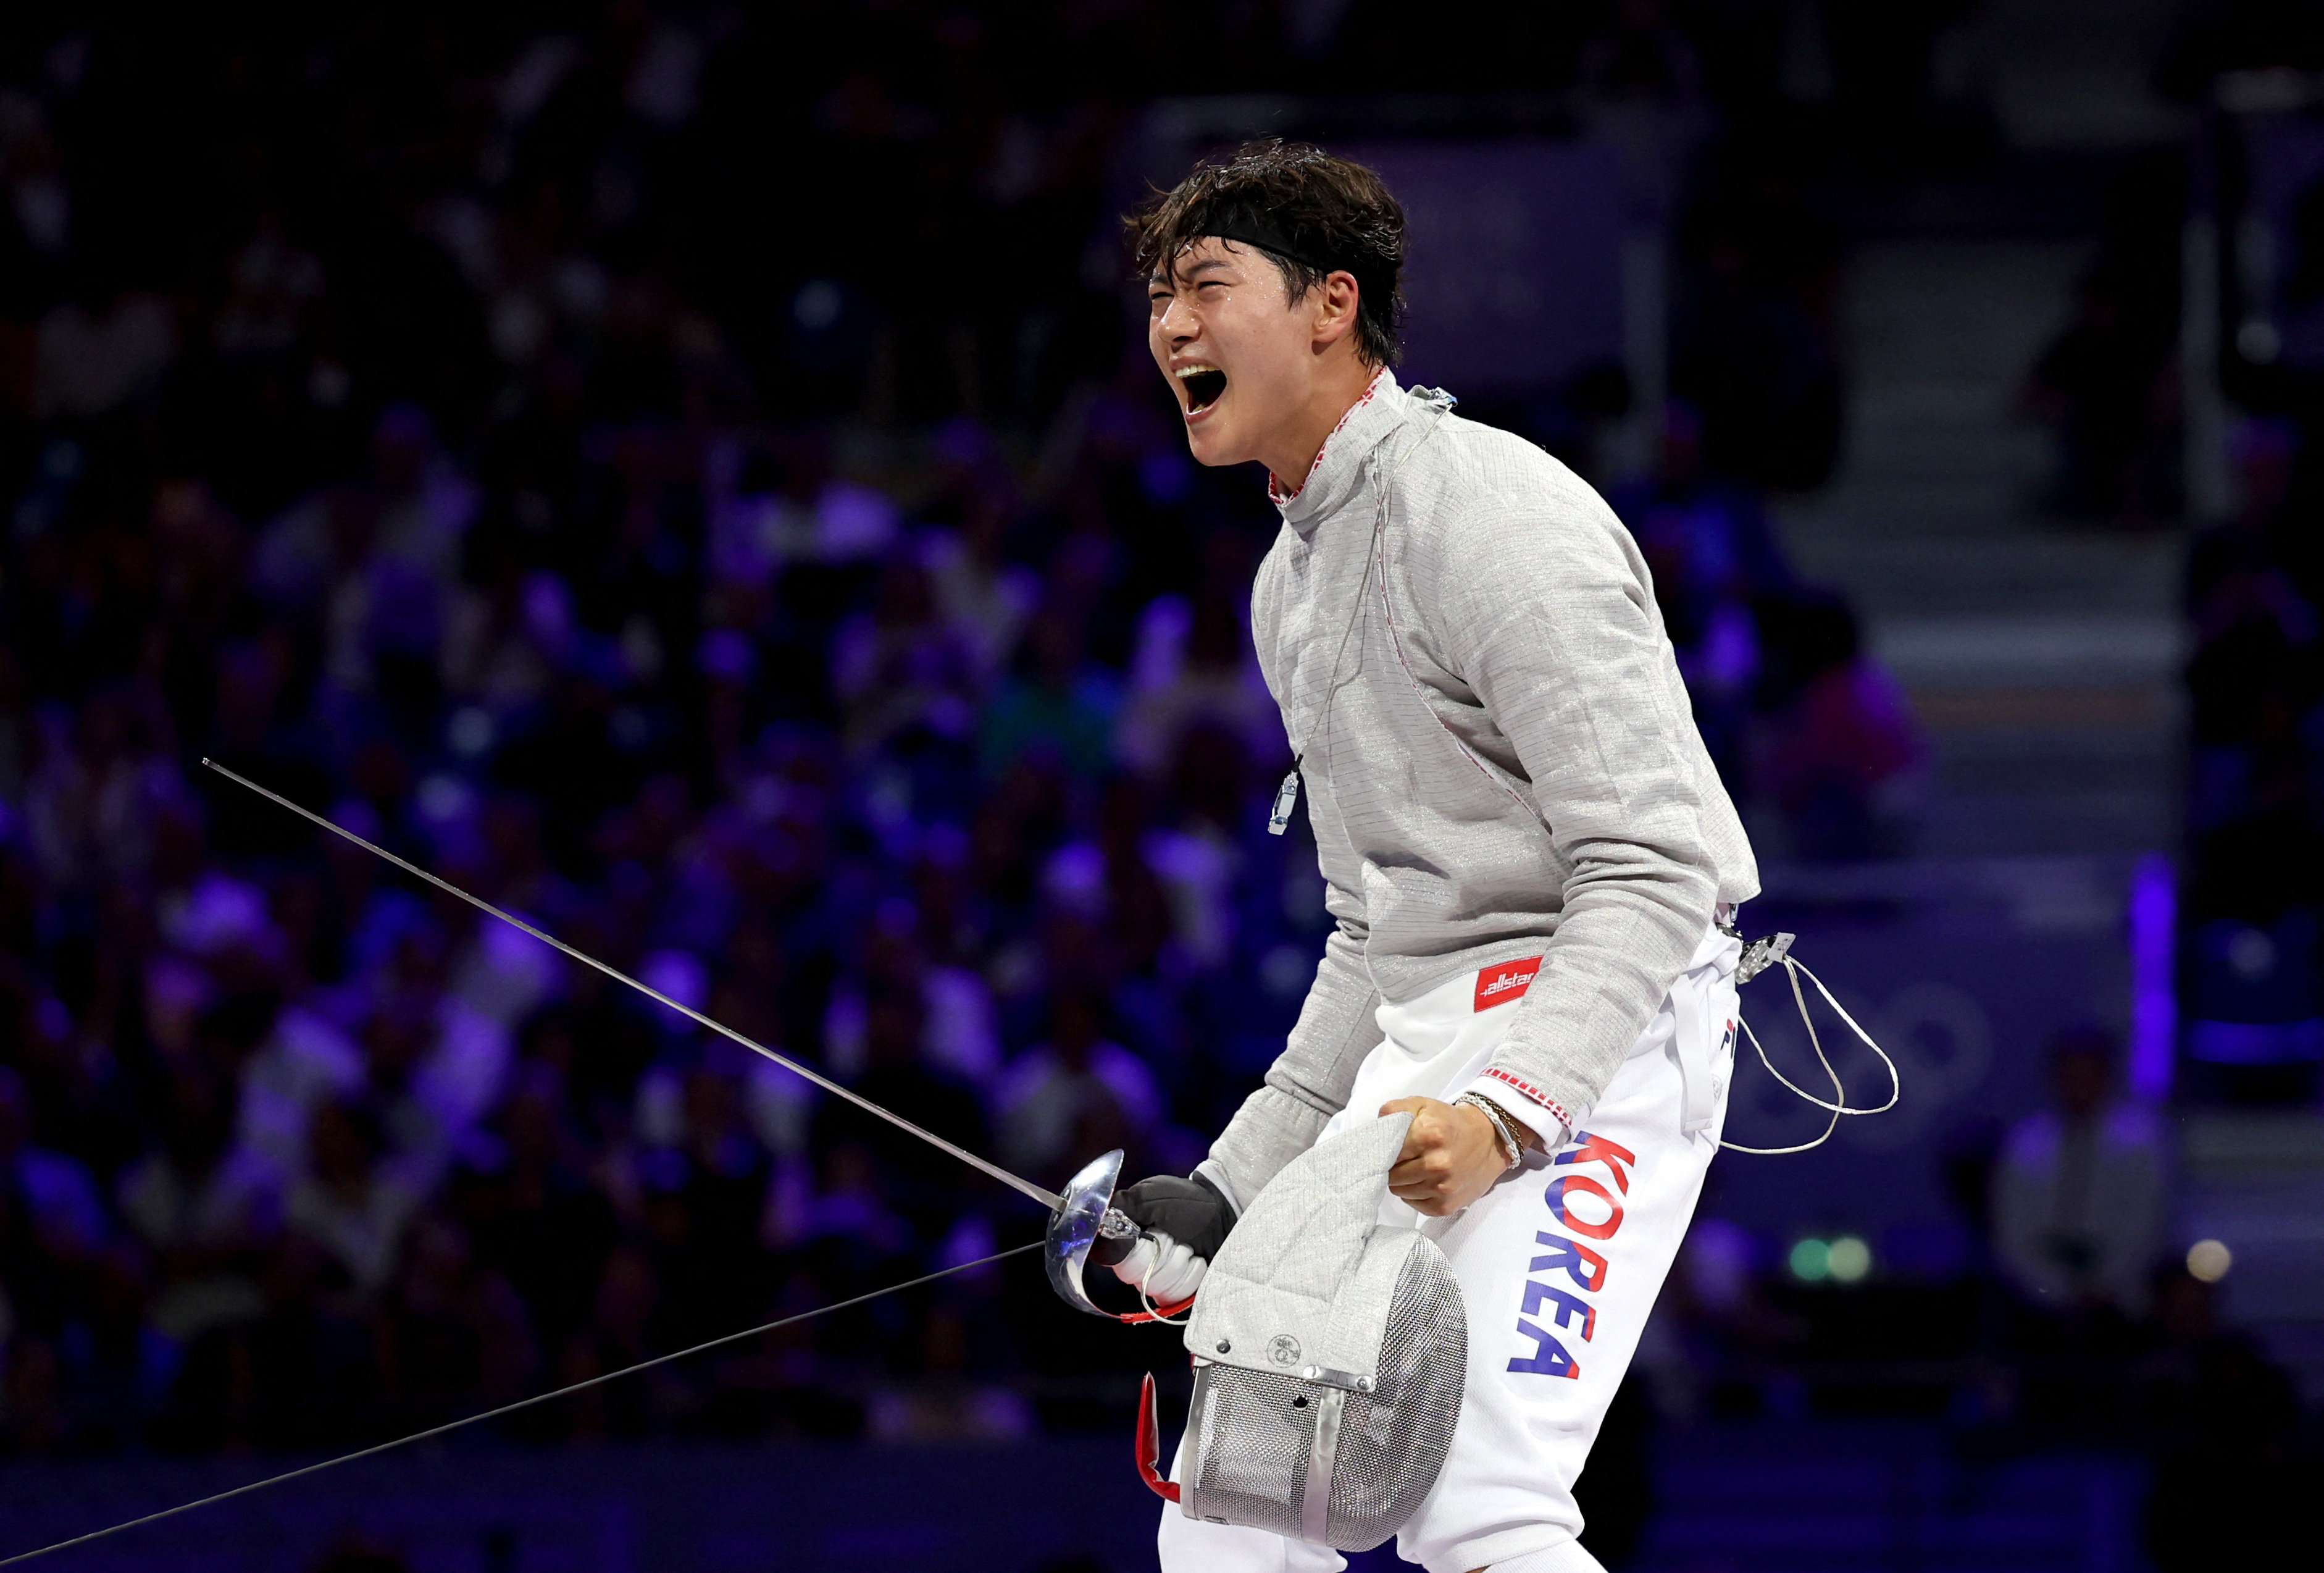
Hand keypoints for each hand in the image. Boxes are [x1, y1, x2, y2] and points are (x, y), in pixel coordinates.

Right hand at [1090, 1172, 1234, 1304]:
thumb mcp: (1153, 1195)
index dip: (1136, 1251)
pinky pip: (1177, 1294)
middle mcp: (1134, 1262)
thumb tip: (1101, 1224)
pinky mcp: (1174, 1292)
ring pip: (1157, 1287)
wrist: (1221, 1215)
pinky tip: (1196, 1259)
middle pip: (1136, 1276)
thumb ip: (1125, 1207)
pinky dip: (1192, 1273)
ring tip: (1187, 1245)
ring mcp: (1155, 1280)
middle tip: (1174, 1236)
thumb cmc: (1188, 1203)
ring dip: (1180, 1261)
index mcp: (1123, 1237)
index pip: (1114, 1259)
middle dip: (1163, 1253)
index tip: (1152, 1234)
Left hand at [1382, 1096, 1520, 1215]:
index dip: (1386, 1150)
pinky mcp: (1445, 1206)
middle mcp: (1436, 1164)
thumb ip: (1394, 1111)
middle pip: (1391, 1175)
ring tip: (1417, 1168)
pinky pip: (1414, 1204)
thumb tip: (1375, 1128)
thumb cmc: (1450, 1122)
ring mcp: (1442, 1188)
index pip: (1386, 1152)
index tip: (1392, 1148)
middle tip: (1405, 1158)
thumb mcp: (1423, 1104)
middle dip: (1393, 1167)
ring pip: (1400, 1191)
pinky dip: (1415, 1194)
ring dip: (1403, 1182)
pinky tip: (1426, 1181)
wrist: (1490, 1140)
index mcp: (1428, 1135)